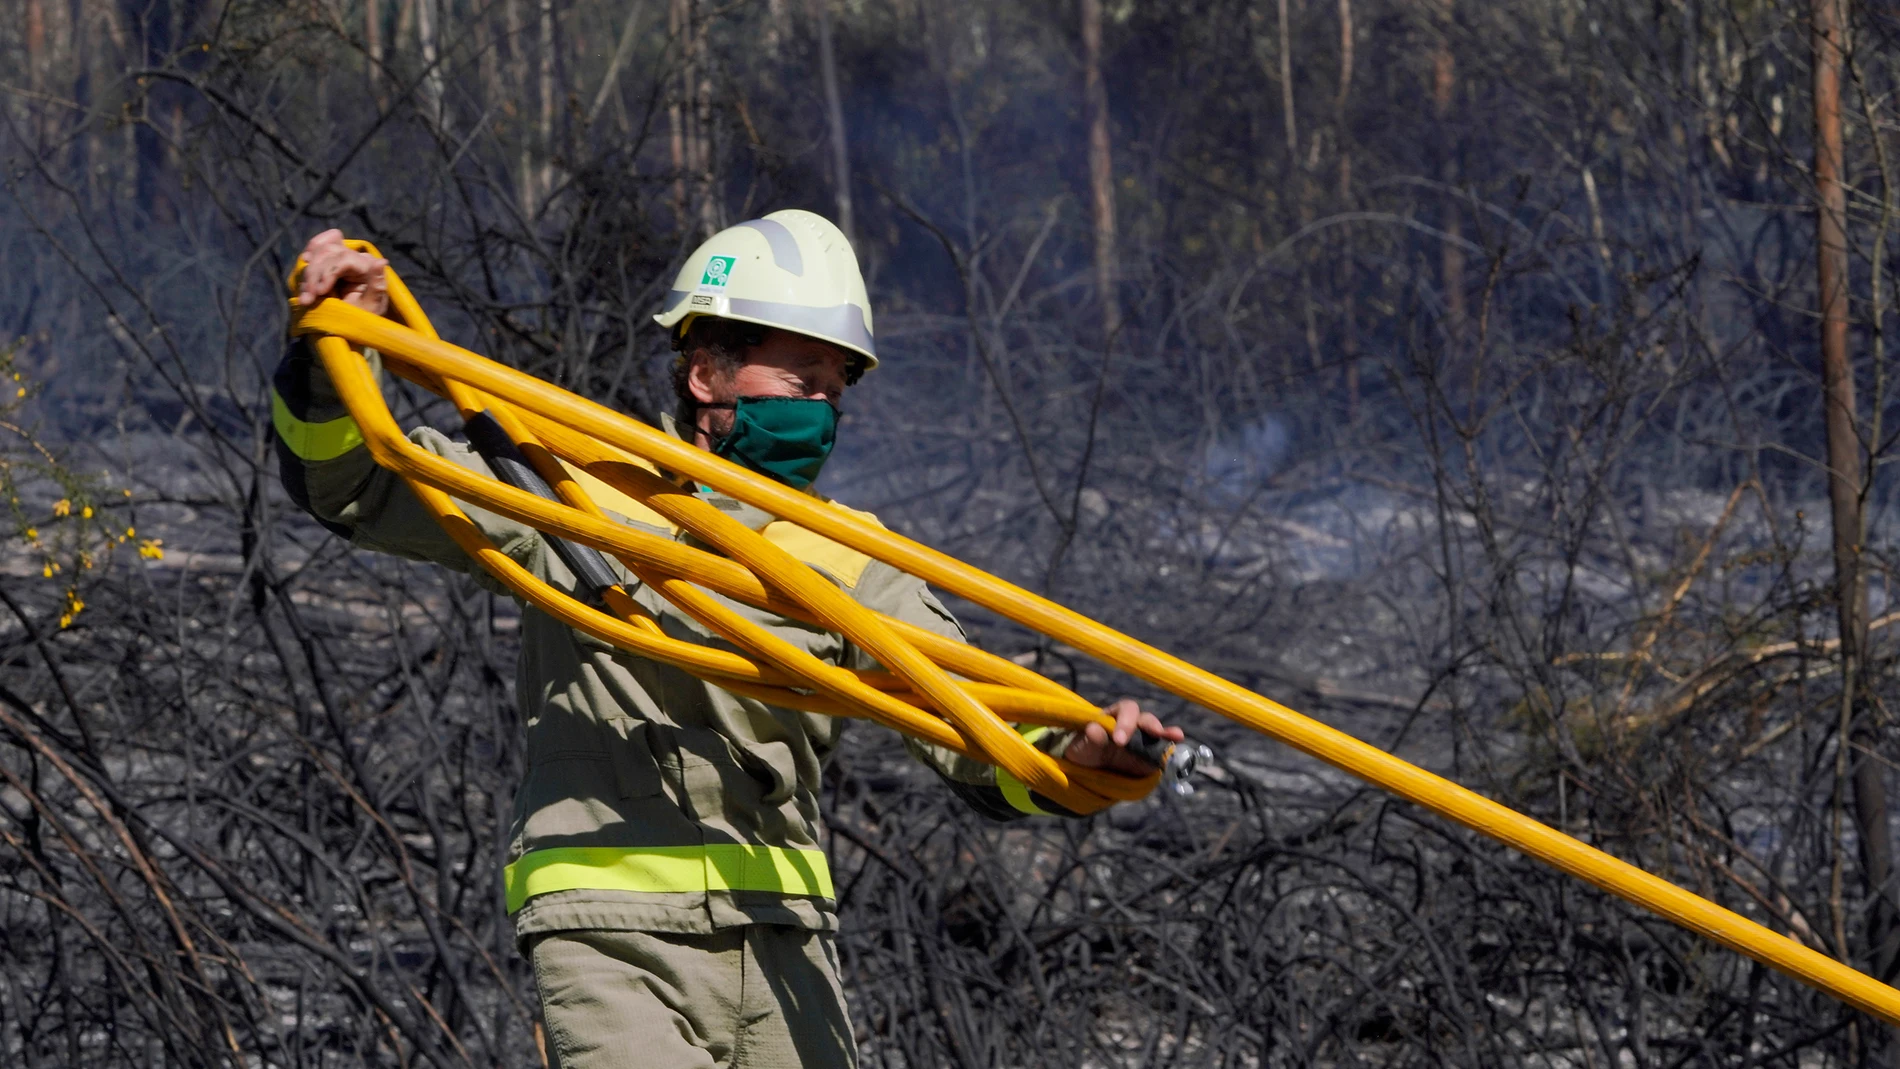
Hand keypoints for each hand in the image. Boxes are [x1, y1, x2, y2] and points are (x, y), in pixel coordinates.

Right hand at [295, 229, 389, 315]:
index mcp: (368, 267)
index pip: (344, 259)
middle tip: (307, 299)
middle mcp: (357, 256)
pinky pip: (317, 246)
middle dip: (314, 275)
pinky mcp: (331, 258)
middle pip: (328, 252)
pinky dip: (308, 259)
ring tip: (305, 298)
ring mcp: (343, 255)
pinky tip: (304, 274)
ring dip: (308, 274)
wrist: (351, 324)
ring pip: (319, 251)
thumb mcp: (370, 306)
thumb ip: (375, 285)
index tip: (319, 292)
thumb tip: (381, 261)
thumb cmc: (363, 317)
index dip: (328, 273)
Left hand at [1063, 698, 1184, 775]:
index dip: (1126, 721)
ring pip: (1155, 730)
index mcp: (1114, 715)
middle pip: (1143, 718)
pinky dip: (1170, 745)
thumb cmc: (1084, 751)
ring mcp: (1142, 738)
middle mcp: (1131, 723)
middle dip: (1149, 724)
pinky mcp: (1149, 754)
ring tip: (1176, 735)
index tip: (1120, 740)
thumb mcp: (1081, 747)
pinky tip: (1177, 742)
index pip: (1125, 709)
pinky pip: (1161, 748)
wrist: (1089, 771)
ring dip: (1165, 731)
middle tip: (1152, 734)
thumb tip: (1094, 729)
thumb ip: (1088, 739)